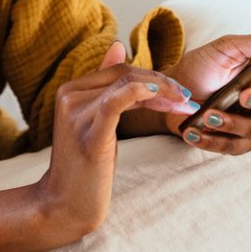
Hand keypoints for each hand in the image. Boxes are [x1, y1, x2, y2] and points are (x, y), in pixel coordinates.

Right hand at [34, 41, 196, 241]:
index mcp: (70, 90)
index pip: (118, 71)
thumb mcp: (95, 122)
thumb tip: (118, 46)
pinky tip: (161, 96)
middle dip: (161, 83)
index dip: (151, 77)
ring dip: (162, 91)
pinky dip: (141, 92)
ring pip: (126, 85)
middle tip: (186, 98)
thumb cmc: (85, 166)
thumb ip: (106, 88)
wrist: (64, 205)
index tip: (177, 92)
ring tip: (183, 104)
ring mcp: (76, 115)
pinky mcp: (89, 135)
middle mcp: (69, 96)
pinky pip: (116, 101)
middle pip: (124, 75)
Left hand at [163, 27, 250, 153]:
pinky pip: (234, 146)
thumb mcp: (226, 48)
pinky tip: (194, 132)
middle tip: (243, 96)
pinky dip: (213, 140)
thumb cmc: (200, 67)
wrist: (172, 93)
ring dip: (232, 123)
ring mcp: (249, 121)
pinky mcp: (233, 140)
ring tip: (208, 116)